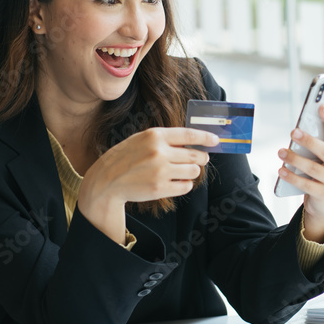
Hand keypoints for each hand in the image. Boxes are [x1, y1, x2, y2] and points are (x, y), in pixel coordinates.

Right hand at [76, 127, 216, 242]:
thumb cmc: (126, 158)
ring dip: (191, 171)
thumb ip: (165, 139)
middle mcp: (158, 152)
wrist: (107, 180)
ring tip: (181, 171)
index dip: (206, 137)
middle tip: (201, 159)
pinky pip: (186, 186)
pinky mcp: (160, 188)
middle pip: (195, 155)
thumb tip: (193, 141)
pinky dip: (184, 184)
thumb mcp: (142, 139)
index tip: (216, 140)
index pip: (189, 134)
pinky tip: (175, 182)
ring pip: (193, 171)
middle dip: (202, 157)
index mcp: (154, 135)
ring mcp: (160, 171)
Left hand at [277, 105, 323, 241]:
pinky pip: (305, 184)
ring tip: (280, 151)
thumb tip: (301, 128)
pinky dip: (292, 177)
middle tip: (293, 131)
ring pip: (312, 168)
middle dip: (308, 140)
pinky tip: (281, 170)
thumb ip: (320, 144)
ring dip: (294, 158)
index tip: (321, 105)